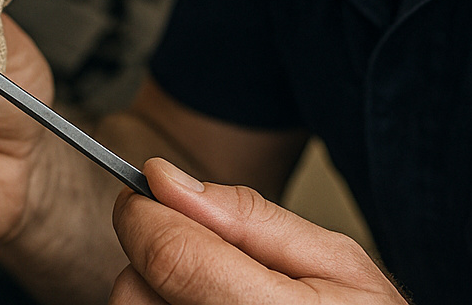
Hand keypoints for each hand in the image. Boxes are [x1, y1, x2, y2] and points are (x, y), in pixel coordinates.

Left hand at [110, 158, 407, 303]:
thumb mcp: (336, 261)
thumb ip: (248, 217)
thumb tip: (168, 180)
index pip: (170, 256)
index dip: (146, 212)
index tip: (147, 192)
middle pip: (135, 288)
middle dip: (155, 253)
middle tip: (205, 254)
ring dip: (156, 289)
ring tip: (214, 290)